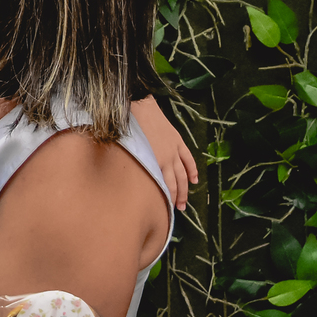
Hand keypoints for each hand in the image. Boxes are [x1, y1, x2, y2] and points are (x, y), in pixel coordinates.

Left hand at [131, 95, 197, 210]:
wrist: (138, 106)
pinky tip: (194, 180)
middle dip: (177, 198)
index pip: (162, 186)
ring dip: (186, 189)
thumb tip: (122, 180)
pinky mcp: (177, 141)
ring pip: (183, 174)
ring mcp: (174, 150)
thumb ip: (131, 165)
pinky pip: (188, 158)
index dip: (164, 199)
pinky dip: (192, 170)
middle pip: (175, 183)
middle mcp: (166, 158)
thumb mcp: (126, 151)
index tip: (163, 210)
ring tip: (185, 202)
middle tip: (176, 210)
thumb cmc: (128, 128)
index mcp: (153, 162)